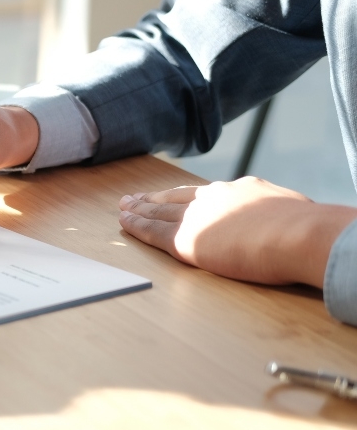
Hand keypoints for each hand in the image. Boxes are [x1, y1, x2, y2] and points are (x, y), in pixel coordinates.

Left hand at [118, 177, 356, 286]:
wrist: (299, 235)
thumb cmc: (307, 230)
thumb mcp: (291, 212)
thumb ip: (276, 217)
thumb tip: (284, 226)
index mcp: (240, 191)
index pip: (204, 192)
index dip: (183, 194)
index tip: (171, 194)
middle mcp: (214, 198)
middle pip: (176, 198)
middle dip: (153, 198)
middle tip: (134, 196)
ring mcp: (198, 217)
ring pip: (160, 211)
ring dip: (139, 209)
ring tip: (123, 207)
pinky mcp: (186, 239)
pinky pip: (153, 231)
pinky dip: (136, 226)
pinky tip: (124, 223)